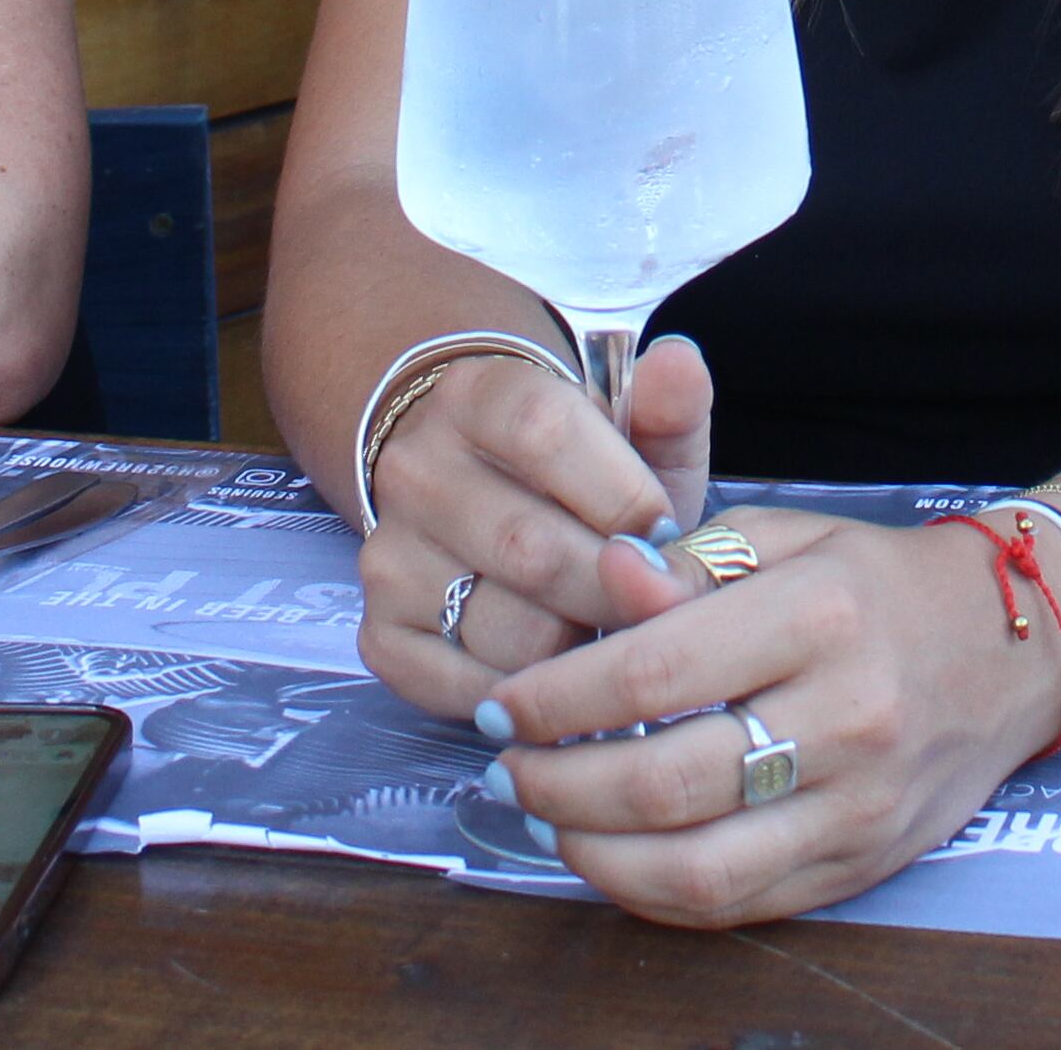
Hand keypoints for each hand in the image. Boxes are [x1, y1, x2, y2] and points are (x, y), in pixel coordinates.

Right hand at [354, 335, 715, 715]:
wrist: (490, 498)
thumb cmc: (583, 474)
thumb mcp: (633, 431)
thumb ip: (667, 403)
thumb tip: (679, 364)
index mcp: (476, 396)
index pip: (546, 433)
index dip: (623, 496)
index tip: (669, 534)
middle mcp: (415, 470)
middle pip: (530, 549)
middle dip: (615, 591)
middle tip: (658, 605)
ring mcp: (388, 554)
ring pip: (509, 631)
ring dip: (579, 647)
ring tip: (608, 631)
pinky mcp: (381, 634)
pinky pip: (468, 688)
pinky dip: (532, 696)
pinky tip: (560, 667)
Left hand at [484, 507, 1060, 926]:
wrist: (1013, 645)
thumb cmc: (879, 582)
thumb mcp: (788, 536)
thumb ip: (687, 563)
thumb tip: (600, 582)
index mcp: (820, 615)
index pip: (656, 671)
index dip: (559, 698)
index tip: (506, 701)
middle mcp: (847, 717)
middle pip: (665, 783)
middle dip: (558, 784)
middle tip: (506, 767)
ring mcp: (860, 804)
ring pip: (698, 869)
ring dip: (594, 854)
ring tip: (545, 818)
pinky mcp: (863, 862)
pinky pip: (740, 905)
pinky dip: (655, 893)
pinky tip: (612, 856)